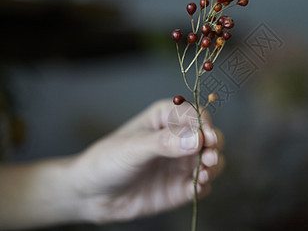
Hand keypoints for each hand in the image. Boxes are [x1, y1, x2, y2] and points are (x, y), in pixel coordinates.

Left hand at [70, 99, 224, 223]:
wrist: (91, 195)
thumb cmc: (107, 161)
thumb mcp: (133, 148)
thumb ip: (165, 143)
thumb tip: (198, 138)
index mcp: (166, 118)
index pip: (196, 114)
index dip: (205, 125)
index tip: (208, 138)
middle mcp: (178, 138)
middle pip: (209, 136)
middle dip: (213, 146)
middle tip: (208, 158)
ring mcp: (181, 163)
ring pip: (211, 160)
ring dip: (213, 166)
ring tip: (202, 174)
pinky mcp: (181, 186)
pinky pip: (203, 184)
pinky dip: (204, 185)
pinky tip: (195, 188)